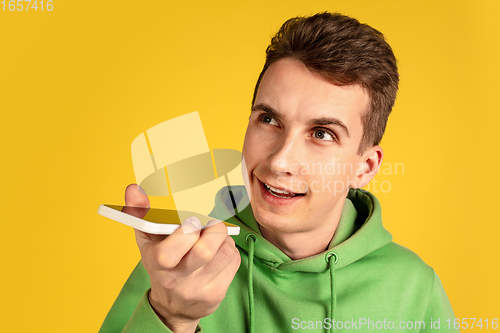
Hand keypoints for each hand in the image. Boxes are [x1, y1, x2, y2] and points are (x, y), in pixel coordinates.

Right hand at [124, 184, 240, 332]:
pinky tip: (219, 252)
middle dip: (213, 230)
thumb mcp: (146, 239)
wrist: (172, 306)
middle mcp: (176, 280)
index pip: (169, 253)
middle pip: (203, 252)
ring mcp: (198, 289)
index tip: (193, 221)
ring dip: (224, 239)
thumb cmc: (160, 263)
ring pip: (225, 253)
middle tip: (211, 224)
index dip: (186, 233)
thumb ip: (139, 211)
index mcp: (156, 263)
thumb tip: (133, 189)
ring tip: (214, 237)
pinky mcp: (216, 294)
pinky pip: (234, 262)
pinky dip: (230, 250)